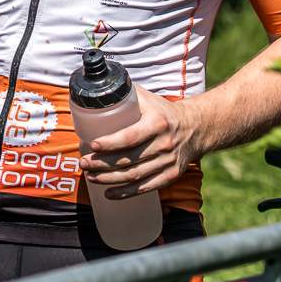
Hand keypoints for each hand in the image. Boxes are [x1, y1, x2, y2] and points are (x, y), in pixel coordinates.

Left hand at [79, 86, 200, 198]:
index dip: (110, 143)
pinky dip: (125, 193)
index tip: (92, 145)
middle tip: (84, 162)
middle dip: (102, 163)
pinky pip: (145, 187)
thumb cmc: (165, 112)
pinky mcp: (171, 175)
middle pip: (128, 159)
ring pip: (134, 176)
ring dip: (109, 179)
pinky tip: (109, 193)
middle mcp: (164, 144)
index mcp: (158, 123)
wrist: (196, 128)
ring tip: (90, 176)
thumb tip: (99, 88)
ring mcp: (168, 162)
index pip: (130, 136)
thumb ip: (127, 94)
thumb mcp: (150, 99)